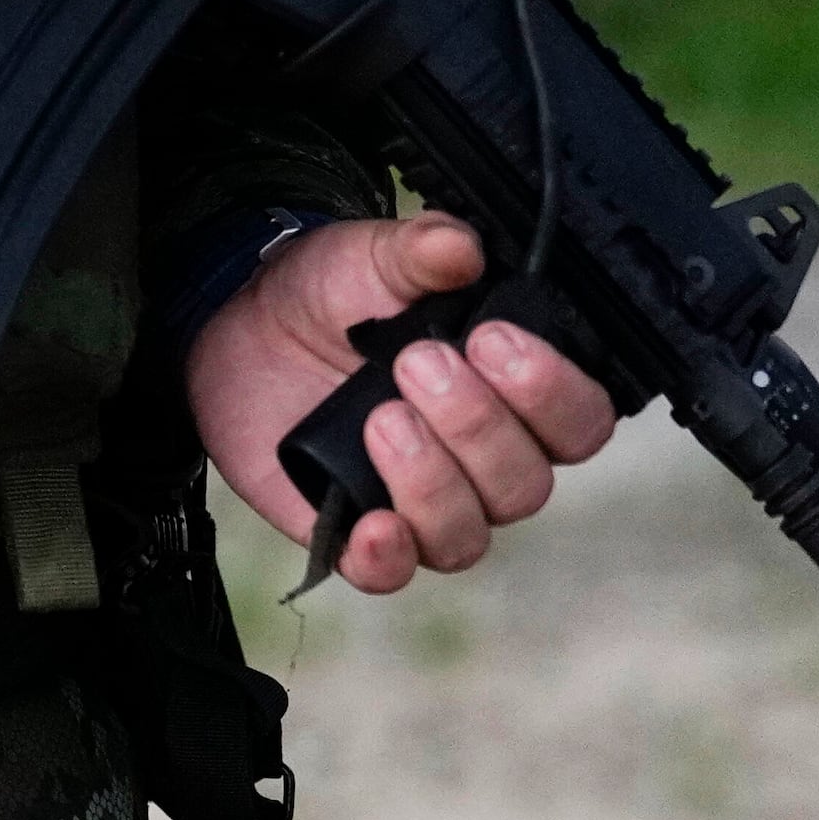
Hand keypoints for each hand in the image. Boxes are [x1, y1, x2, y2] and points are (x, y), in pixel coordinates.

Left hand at [186, 211, 617, 590]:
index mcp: (511, 394)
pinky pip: (391, 574)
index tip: (494, 341)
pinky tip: (371, 525)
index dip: (551, 393)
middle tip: (415, 363)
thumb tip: (458, 246)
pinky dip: (388, 558)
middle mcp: (481, 460)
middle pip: (525, 483)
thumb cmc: (330, 293)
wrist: (238, 321)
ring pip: (468, 533)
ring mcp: (420, 501)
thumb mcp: (367, 256)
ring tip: (381, 418)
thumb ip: (417, 251)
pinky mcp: (353, 531)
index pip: (580, 422)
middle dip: (477, 424)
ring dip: (433, 480)